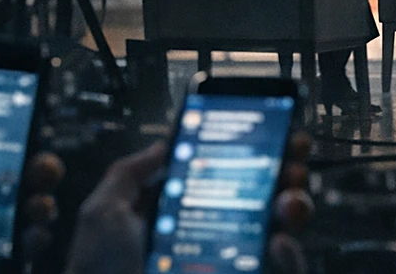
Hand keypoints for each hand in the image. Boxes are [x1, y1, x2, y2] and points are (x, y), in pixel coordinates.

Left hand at [0, 88, 64, 265]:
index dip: (12, 135)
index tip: (27, 124)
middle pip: (18, 177)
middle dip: (41, 166)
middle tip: (41, 163)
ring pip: (28, 209)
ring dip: (43, 200)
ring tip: (38, 200)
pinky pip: (22, 248)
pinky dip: (36, 238)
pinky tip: (32, 231)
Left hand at [65, 133, 314, 273]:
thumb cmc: (99, 270)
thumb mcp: (104, 212)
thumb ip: (129, 173)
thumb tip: (162, 145)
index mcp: (187, 210)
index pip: (232, 175)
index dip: (257, 154)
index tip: (275, 134)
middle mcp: (217, 233)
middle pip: (267, 196)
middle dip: (287, 174)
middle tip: (292, 165)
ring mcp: (234, 260)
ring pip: (284, 230)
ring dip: (296, 207)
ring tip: (288, 201)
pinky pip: (285, 268)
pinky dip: (292, 257)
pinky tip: (279, 243)